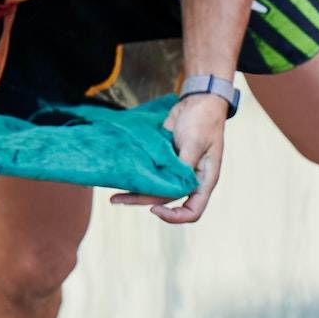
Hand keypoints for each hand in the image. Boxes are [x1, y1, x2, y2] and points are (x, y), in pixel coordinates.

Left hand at [111, 92, 226, 223]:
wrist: (198, 101)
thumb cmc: (203, 120)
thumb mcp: (195, 142)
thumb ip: (183, 165)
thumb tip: (169, 185)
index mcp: (204, 181)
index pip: (192, 211)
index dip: (173, 216)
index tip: (154, 207)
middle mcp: (190, 180)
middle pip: (166, 201)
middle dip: (142, 202)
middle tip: (117, 199)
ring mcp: (176, 172)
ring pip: (156, 190)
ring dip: (136, 193)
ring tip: (114, 196)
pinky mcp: (165, 161)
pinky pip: (151, 175)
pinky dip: (138, 178)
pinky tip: (123, 177)